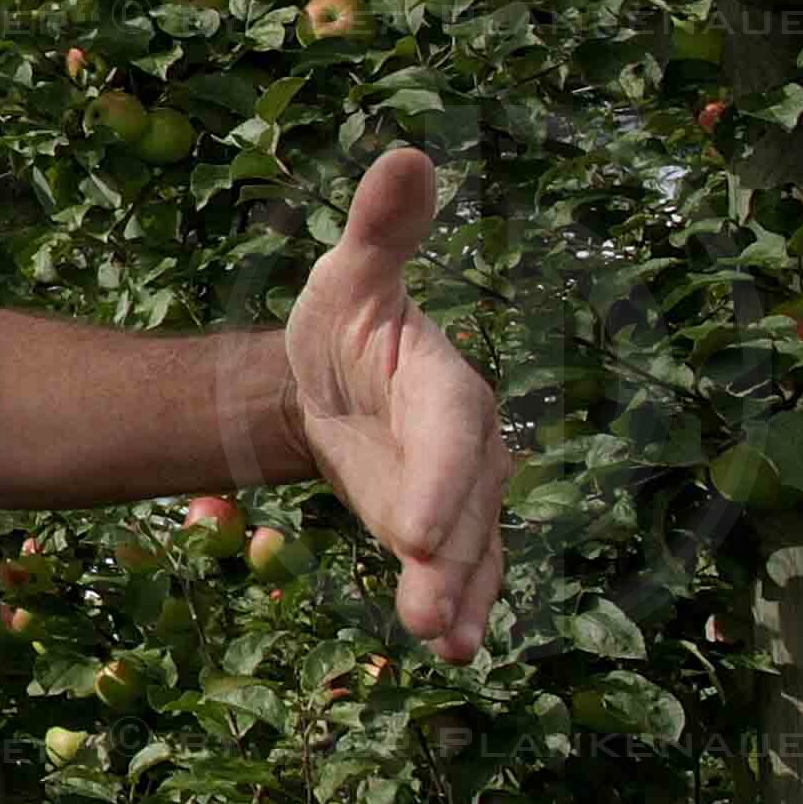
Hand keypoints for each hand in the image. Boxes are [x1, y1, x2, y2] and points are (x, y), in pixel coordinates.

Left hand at [289, 145, 506, 660]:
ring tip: (448, 644)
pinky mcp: (439, 528)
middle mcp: (467, 444)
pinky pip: (458, 571)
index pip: (453, 432)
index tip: (419, 531)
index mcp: (445, 382)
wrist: (332, 379)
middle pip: (468, 505)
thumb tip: (407, 154)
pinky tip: (451, 649)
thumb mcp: (350, 275)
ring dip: (461, 597)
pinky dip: (458, 608)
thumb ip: (380, 230)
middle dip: (453, 557)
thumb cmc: (347, 320)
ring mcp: (457, 492)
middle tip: (430, 607)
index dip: (443, 481)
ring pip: (470, 549)